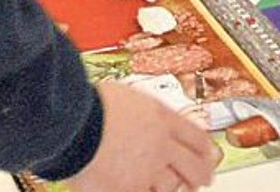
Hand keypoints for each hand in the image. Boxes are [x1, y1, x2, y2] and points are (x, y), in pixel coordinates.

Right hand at [64, 81, 219, 191]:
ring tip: (168, 188)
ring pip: (172, 187)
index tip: (207, 156)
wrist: (73, 123)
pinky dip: (146, 191)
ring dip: (171, 188)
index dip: (205, 150)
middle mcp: (161, 146)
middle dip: (201, 176)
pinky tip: (140, 188)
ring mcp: (147, 171)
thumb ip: (138, 112)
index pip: (196, 137)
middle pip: (194, 167)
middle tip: (202, 180)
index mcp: (161, 118)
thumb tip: (138, 117)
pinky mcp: (129, 190)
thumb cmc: (89, 104)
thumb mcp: (123, 97)